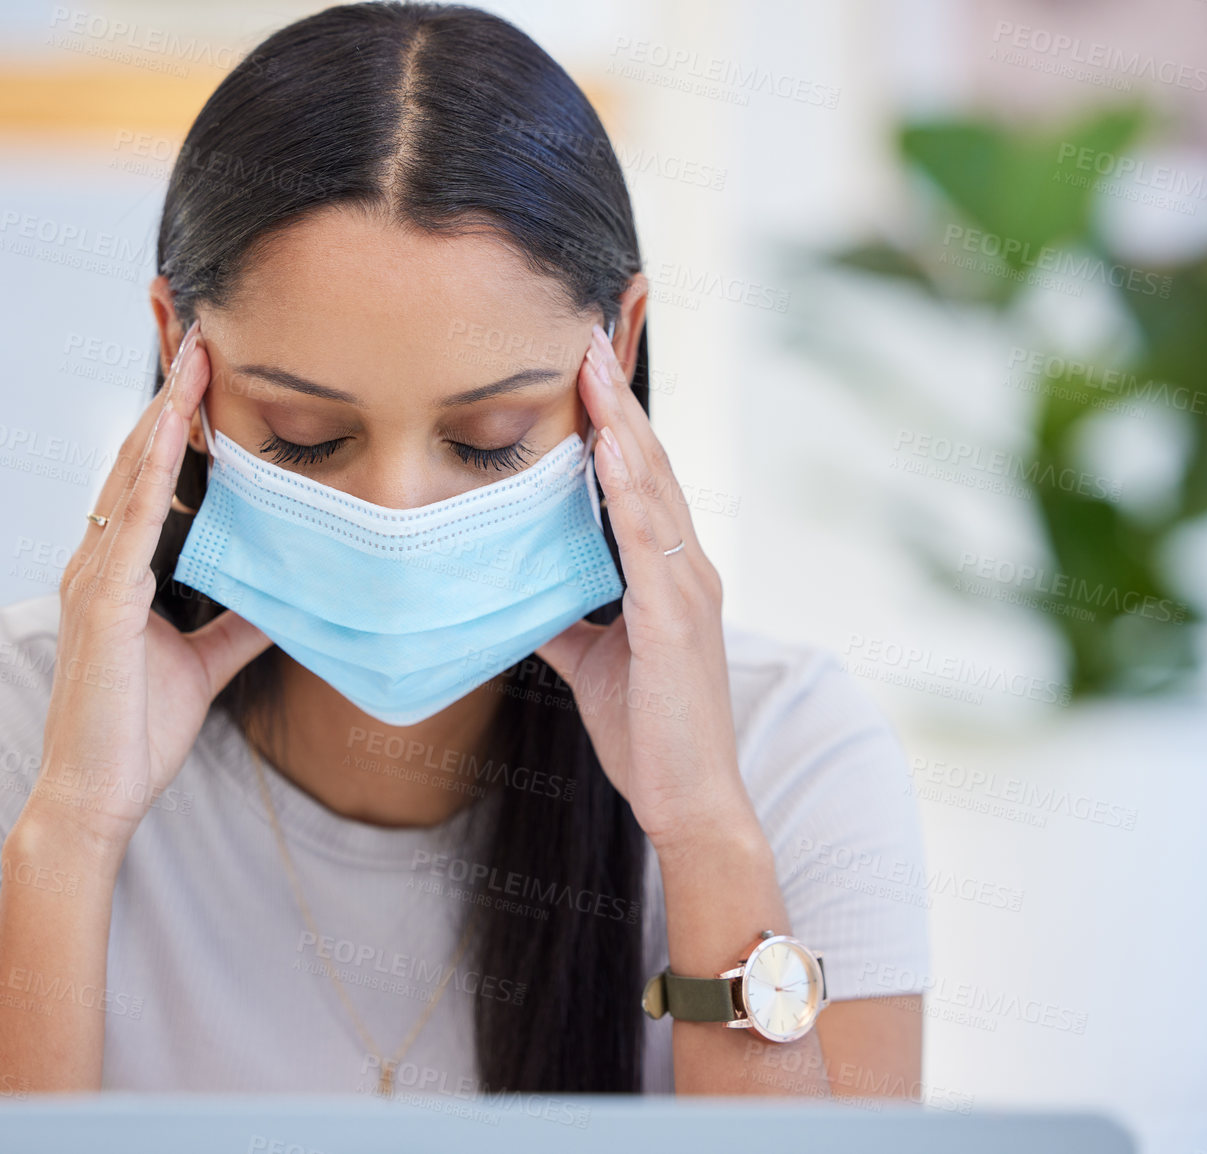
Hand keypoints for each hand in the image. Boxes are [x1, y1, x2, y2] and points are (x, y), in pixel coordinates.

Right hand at [32, 322, 270, 848]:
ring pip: (133, 471)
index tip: (205, 364)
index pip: (150, 475)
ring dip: (166, 409)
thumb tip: (278, 595)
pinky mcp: (105, 603)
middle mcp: (99, 560)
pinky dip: (154, 467)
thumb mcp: (204, 664)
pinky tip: (174, 425)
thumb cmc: (134, 732)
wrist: (94, 796)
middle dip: (168, 391)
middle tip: (197, 325)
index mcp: (120, 570)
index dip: (175, 418)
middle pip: (137, 454)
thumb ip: (235, 625)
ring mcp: (96, 577)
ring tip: (195, 350)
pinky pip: (133, 520)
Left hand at [536, 323, 756, 854]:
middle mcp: (687, 568)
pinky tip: (608, 451)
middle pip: (651, 464)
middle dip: (617, 398)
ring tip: (593, 365)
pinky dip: (631, 491)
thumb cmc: (649, 733)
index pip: (641, 478)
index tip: (584, 362)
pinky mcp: (678, 622)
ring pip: (655, 487)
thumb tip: (515, 589)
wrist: (691, 803)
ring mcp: (688, 591)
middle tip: (587, 334)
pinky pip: (651, 541)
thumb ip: (562, 616)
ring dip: (622, 424)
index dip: (614, 419)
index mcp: (668, 573)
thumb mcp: (590, 661)